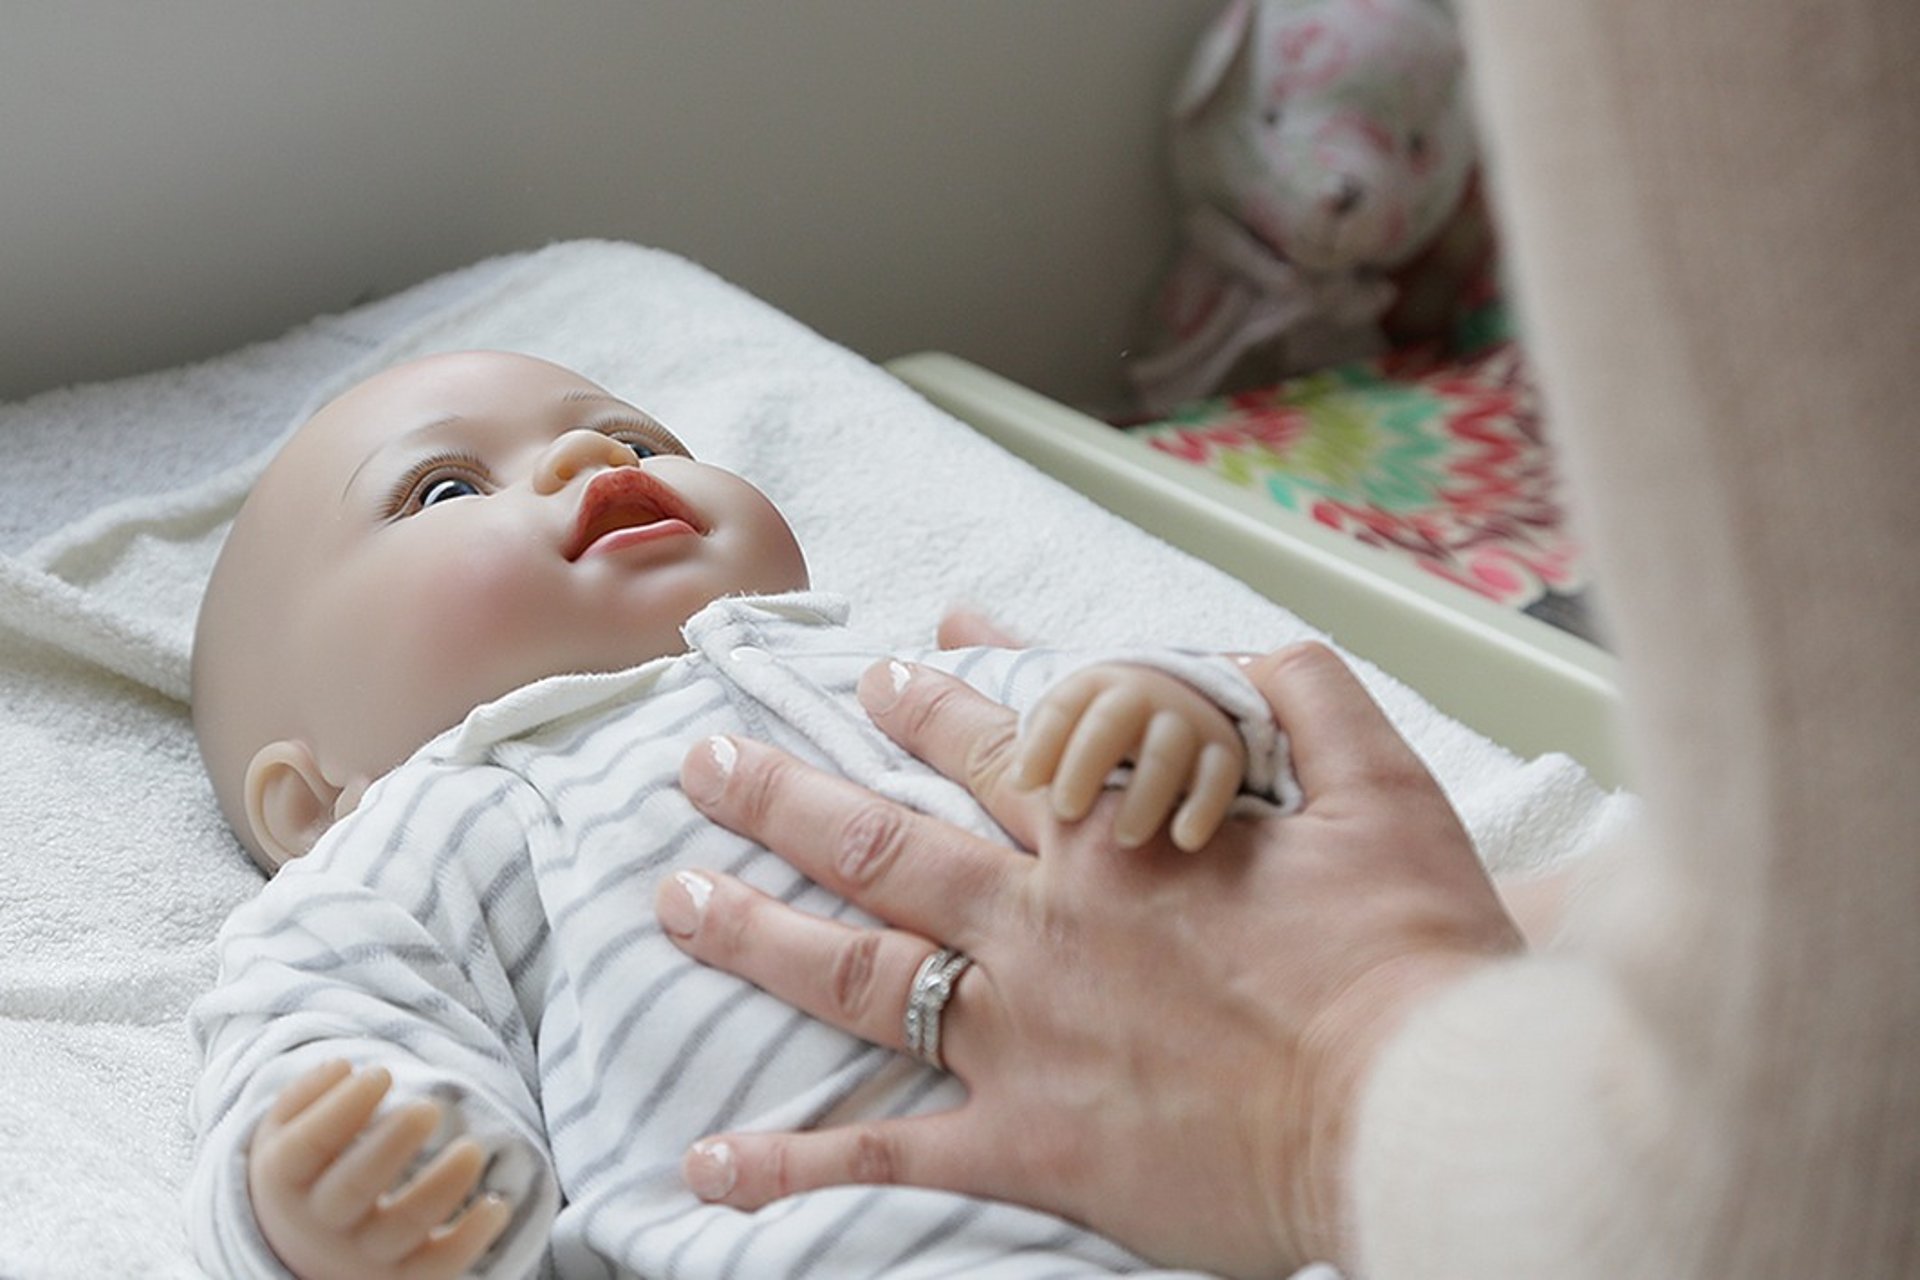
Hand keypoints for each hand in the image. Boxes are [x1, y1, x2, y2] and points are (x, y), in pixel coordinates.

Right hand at [247, 1060, 512, 1279]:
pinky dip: (470, 1240)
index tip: (381, 1075)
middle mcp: (321, 1225)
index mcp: (286, 1181)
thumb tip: (341, 1068)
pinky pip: (437, 1267)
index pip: (307, 1147)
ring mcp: (362, 1256)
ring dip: (440, 1188)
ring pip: (402, 1229)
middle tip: (428, 1108)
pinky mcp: (402, 1278)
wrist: (301, 1252)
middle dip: (390, 1147)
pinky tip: (497, 1204)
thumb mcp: (287, 1132)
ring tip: (472, 1149)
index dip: (341, 1110)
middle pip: (352, 1189)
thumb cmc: (309, 1171)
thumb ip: (306, 1095)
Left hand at [657, 642, 1522, 1276]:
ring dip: (754, 931)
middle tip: (702, 757)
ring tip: (671, 899)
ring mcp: (1022, 1034)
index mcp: (1114, 837)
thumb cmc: (1408, 955)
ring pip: (857, 970)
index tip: (877, 669)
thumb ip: (1306, 700)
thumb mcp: (1383, 790)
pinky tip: (707, 1167)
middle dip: (781, 790)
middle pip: (880, 842)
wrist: (1420, 1109)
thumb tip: (1250, 649)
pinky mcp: (1030, 1145)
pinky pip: (889, 1156)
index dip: (929, 696)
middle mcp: (1041, 922)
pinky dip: (794, 1165)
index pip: (994, 742)